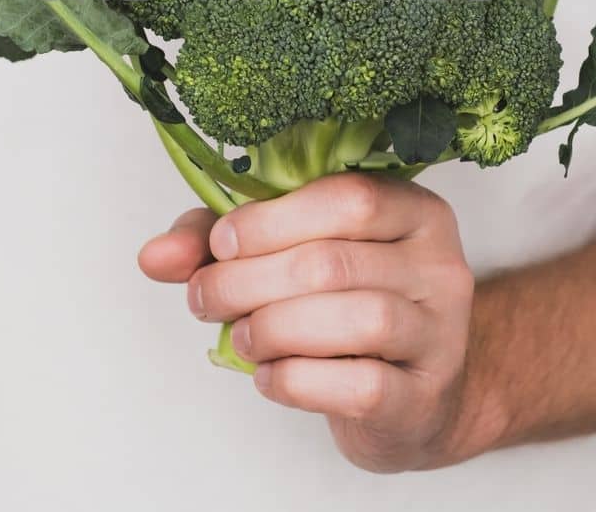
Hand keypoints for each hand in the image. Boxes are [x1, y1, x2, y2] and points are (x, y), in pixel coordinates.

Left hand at [138, 174, 477, 472]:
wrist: (415, 399)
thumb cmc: (347, 312)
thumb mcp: (292, 257)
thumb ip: (224, 243)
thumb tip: (155, 256)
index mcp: (414, 212)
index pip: (348, 198)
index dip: (269, 220)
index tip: (220, 244)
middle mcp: (439, 266)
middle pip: (334, 262)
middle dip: (248, 281)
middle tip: (205, 297)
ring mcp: (440, 334)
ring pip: (358, 320)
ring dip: (275, 328)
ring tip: (243, 337)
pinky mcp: (423, 398)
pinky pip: (360, 385)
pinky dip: (296, 380)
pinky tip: (269, 376)